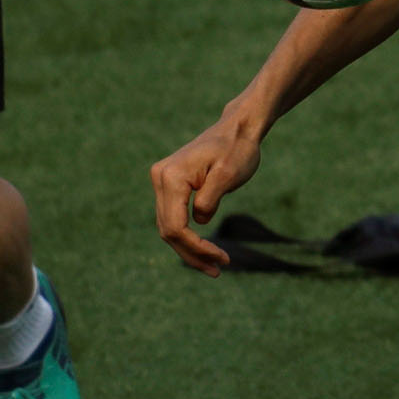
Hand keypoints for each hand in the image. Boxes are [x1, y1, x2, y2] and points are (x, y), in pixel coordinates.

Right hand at [151, 112, 265, 276]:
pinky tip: (205, 250)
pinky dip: (188, 236)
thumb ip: (210, 198)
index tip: (221, 259)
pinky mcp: (170, 185)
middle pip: (168, 230)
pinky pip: (174, 218)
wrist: (237, 128)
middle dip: (192, 253)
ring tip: (215, 266)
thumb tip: (199, 221)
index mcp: (171, 177)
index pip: (175, 226)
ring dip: (189, 249)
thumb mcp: (228, 174)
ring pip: (169, 227)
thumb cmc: (237, 149)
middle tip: (218, 270)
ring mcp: (163, 181)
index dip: (195, 248)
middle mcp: (160, 178)